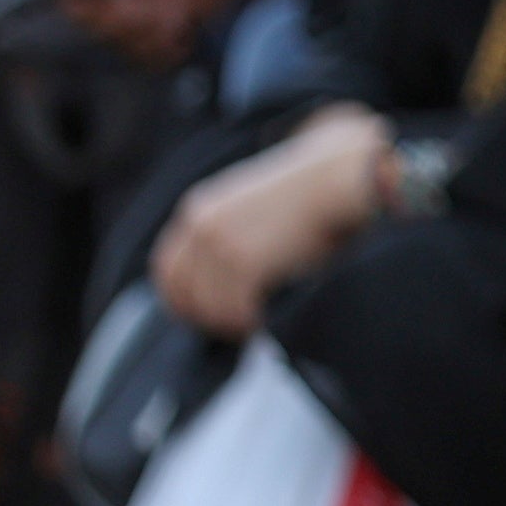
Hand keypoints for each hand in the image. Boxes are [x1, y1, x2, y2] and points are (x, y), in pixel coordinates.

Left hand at [150, 103, 392, 337]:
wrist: (337, 179)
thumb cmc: (310, 197)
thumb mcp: (253, 207)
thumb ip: (229, 235)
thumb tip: (227, 280)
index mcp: (199, 210)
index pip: (168, 269)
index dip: (184, 300)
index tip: (209, 315)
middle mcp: (201, 225)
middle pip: (181, 293)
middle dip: (206, 317)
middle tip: (236, 326)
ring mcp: (220, 243)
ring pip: (210, 306)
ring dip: (232, 322)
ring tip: (258, 323)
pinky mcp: (244, 260)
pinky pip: (235, 310)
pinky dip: (250, 322)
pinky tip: (267, 319)